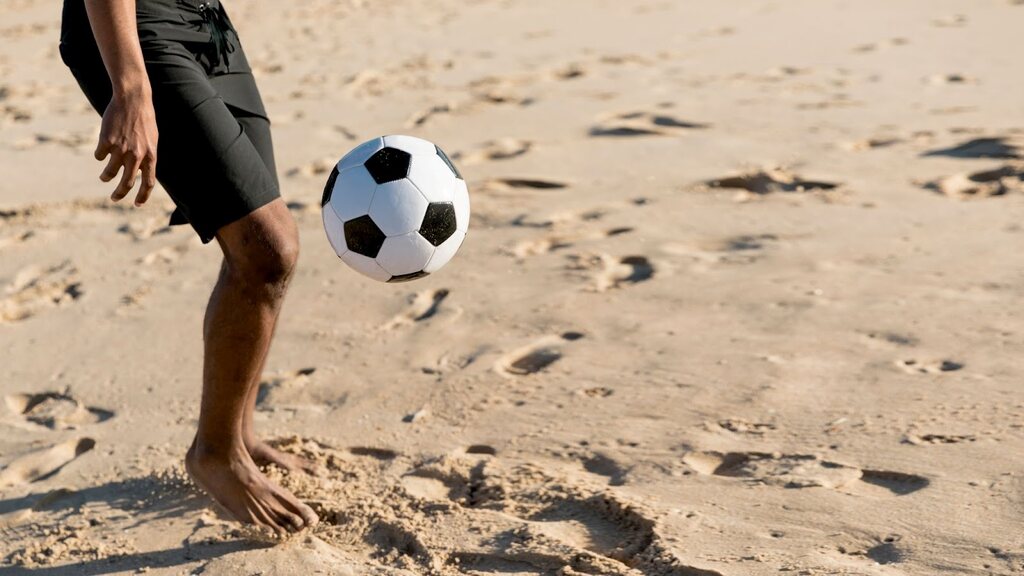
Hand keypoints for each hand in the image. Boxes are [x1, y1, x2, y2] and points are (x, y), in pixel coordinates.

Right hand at [95, 88, 158, 205]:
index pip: (148, 183)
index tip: (137, 204)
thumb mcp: (152, 140)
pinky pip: (100, 156)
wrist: (133, 100)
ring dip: (106, 177)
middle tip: (114, 199)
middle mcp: (136, 156)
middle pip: (127, 183)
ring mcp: (121, 149)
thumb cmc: (144, 119)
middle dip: (120, 194)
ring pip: (110, 172)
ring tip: (104, 177)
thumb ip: (147, 156)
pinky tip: (102, 151)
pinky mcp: (106, 141)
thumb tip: (141, 172)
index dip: (143, 196)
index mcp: (151, 156)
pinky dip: (100, 156)